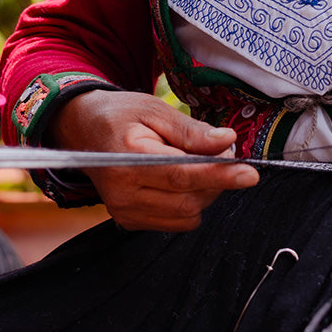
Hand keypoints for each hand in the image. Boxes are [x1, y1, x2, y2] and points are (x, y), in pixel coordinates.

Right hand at [50, 90, 257, 231]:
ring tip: (194, 164)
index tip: (249, 174)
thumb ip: (190, 130)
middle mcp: (122, 191)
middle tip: (218, 153)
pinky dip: (189, 204)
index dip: (219, 175)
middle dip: (214, 180)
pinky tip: (179, 181)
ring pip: (186, 215)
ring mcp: (124, 211)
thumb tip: (226, 142)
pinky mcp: (128, 222)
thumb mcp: (154, 109)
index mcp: (126, 157)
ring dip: (204, 193)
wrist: (82, 131)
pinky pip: (176, 223)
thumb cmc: (120, 115)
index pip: (181, 174)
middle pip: (188, 199)